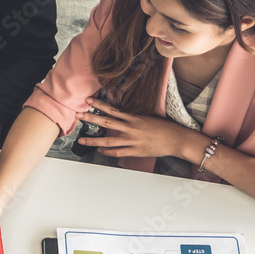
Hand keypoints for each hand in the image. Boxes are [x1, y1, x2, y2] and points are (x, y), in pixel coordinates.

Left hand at [75, 98, 196, 158]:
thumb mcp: (146, 118)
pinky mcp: (135, 151)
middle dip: (90, 118)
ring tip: (81, 139)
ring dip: (93, 140)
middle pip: (106, 123)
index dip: (99, 105)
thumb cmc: (163, 127)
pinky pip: (117, 152)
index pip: (112, 110)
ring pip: (108, 141)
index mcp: (133, 118)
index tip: (88, 101)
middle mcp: (131, 128)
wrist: (176, 139)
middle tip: (78, 114)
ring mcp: (132, 141)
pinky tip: (99, 150)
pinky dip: (107, 152)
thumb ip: (132, 118)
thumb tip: (119, 115)